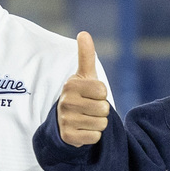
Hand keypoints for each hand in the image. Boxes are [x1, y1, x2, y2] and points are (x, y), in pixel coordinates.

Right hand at [57, 31, 109, 146]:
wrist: (65, 121)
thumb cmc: (80, 95)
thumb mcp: (84, 75)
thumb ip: (86, 55)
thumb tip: (83, 33)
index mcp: (71, 85)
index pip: (102, 91)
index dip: (101, 94)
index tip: (91, 94)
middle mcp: (65, 102)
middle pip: (104, 109)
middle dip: (101, 110)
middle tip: (89, 108)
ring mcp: (65, 120)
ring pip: (101, 124)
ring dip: (98, 123)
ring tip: (87, 118)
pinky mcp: (68, 137)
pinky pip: (95, 137)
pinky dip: (93, 135)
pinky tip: (83, 130)